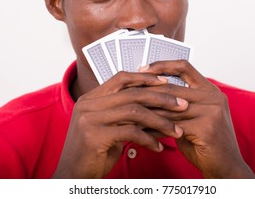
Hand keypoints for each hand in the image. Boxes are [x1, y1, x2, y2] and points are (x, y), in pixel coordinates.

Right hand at [52, 72, 184, 178]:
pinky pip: (131, 132)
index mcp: (91, 98)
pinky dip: (149, 139)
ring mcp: (89, 119)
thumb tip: (153, 102)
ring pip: (134, 112)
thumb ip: (122, 112)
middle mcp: (88, 104)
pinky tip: (159, 147)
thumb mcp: (107, 126)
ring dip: (160, 121)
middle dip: (161, 98)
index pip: (121, 78)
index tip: (166, 82)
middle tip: (182, 105)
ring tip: (176, 130)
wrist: (72, 176)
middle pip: (132, 93)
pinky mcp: (95, 136)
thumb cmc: (94, 152)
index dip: (145, 78)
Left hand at [139, 60, 254, 177]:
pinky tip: (142, 133)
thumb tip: (149, 95)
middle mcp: (214, 97)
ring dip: (148, 112)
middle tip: (127, 95)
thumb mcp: (194, 118)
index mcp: (210, 90)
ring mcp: (212, 112)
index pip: (184, 67)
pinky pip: (173, 126)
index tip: (143, 69)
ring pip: (170, 108)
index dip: (162, 65)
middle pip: (172, 88)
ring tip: (130, 115)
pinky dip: (155, 130)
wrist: (226, 168)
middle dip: (147, 92)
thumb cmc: (206, 143)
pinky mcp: (207, 128)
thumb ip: (178, 105)